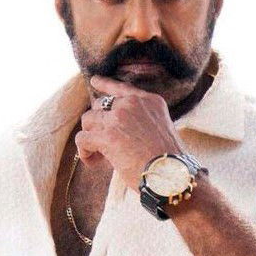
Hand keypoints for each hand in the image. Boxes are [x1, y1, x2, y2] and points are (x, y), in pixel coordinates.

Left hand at [77, 74, 186, 189]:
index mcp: (150, 101)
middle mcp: (133, 104)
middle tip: (103, 145)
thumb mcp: (162, 129)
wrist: (171, 174)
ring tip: (97, 155)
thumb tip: (118, 132)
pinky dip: (84, 151)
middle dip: (98, 124)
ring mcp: (119, 117)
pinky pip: (83, 138)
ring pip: (88, 120)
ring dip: (89, 138)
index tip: (94, 81)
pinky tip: (93, 162)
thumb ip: (142, 122)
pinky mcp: (107, 135)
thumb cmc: (169, 161)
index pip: (122, 88)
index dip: (105, 84)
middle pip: (100, 105)